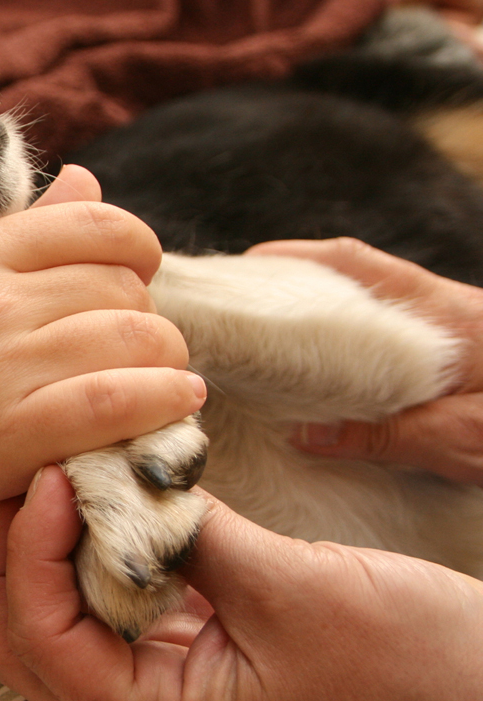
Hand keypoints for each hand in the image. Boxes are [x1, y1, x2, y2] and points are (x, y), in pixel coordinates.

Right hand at [0, 166, 205, 574]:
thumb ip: (18, 231)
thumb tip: (89, 180)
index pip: (98, 225)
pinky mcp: (2, 438)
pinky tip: (177, 406)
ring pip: (133, 341)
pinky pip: (113, 404)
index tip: (140, 280)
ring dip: (168, 364)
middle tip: (142, 351)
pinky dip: (163, 401)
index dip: (140, 250)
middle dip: (150, 320)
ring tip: (165, 381)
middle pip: (124, 290)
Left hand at [0, 465, 482, 700]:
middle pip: (32, 644)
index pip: (48, 645)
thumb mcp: (292, 589)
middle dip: (13, 561)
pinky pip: (118, 604)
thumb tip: (118, 482)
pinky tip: (113, 500)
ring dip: (50, 553)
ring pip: (67, 623)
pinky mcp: (196, 651)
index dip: (32, 556)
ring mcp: (171, 685)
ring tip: (57, 479)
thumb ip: (191, 537)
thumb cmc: (413, 667)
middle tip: (26, 477)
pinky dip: (101, 552)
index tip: (51, 480)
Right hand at [247, 237, 482, 484]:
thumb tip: (303, 433)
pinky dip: (355, 346)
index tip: (243, 267)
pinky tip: (333, 380)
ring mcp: (457, 331)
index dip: (293, 259)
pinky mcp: (467, 357)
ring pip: (375, 310)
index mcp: (440, 315)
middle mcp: (444, 311)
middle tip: (241, 310)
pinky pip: (395, 340)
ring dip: (324, 317)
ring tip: (272, 345)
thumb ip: (386, 434)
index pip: (354, 265)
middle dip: (295, 284)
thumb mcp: (465, 440)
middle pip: (357, 279)